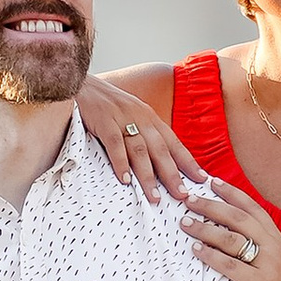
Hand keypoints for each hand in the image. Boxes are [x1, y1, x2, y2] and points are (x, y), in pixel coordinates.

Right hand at [75, 78, 199, 204]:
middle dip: (173, 174)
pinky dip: (121, 162)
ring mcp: (122, 118)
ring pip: (140, 150)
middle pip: (161, 149)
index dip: (188, 162)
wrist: (78, 83)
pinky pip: (114, 143)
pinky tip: (125, 179)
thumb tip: (158, 162)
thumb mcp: (130, 115)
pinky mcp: (103, 120)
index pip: (174, 142)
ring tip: (155, 197)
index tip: (202, 179)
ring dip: (148, 175)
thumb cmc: (104, 105)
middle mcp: (140, 117)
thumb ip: (143, 134)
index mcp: (149, 117)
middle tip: (183, 195)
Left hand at [175, 171, 280, 280]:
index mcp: (277, 238)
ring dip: (205, 229)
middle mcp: (274, 246)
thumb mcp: (278, 262)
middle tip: (189, 199)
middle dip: (211, 206)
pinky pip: (231, 266)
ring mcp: (269, 265)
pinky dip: (211, 256)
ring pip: (232, 239)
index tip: (211, 181)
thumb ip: (261, 245)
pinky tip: (195, 250)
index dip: (231, 193)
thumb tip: (233, 232)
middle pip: (238, 218)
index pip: (253, 208)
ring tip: (185, 223)